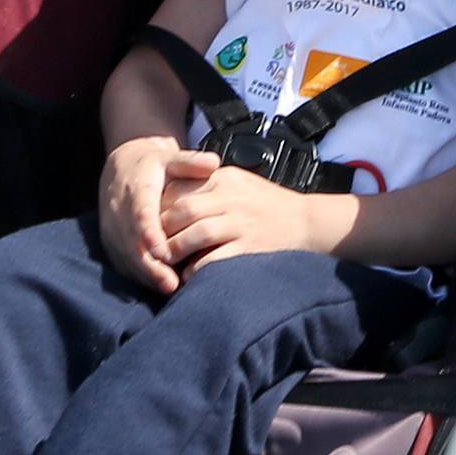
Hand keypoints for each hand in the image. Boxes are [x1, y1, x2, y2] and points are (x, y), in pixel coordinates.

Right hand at [98, 136, 215, 293]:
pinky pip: (124, 264)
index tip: (163, 252)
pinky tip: (160, 286)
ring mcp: (112, 231)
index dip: (150, 235)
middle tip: (171, 284)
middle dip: (150, 267)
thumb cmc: (152, 166)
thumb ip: (190, 162)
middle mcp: (119, 213)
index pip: (140, 215)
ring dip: (146, 276)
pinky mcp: (111, 244)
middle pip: (131, 244)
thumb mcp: (170, 159)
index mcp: (135, 191)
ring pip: (126, 258)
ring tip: (170, 289)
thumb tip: (214, 162)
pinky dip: (141, 276)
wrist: (119, 169)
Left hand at [162, 164, 333, 270]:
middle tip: (149, 247)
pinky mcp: (250, 246)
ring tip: (164, 263)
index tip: (148, 223)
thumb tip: (167, 199)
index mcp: (224, 178)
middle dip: (161, 230)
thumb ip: (207, 186)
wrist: (307, 222)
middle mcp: (231, 198)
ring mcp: (242, 223)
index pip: (180, 187)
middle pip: (183, 210)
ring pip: (197, 234)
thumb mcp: (238, 183)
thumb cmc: (267, 205)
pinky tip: (188, 276)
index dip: (158, 207)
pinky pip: (216, 258)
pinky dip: (198, 268)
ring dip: (175, 250)